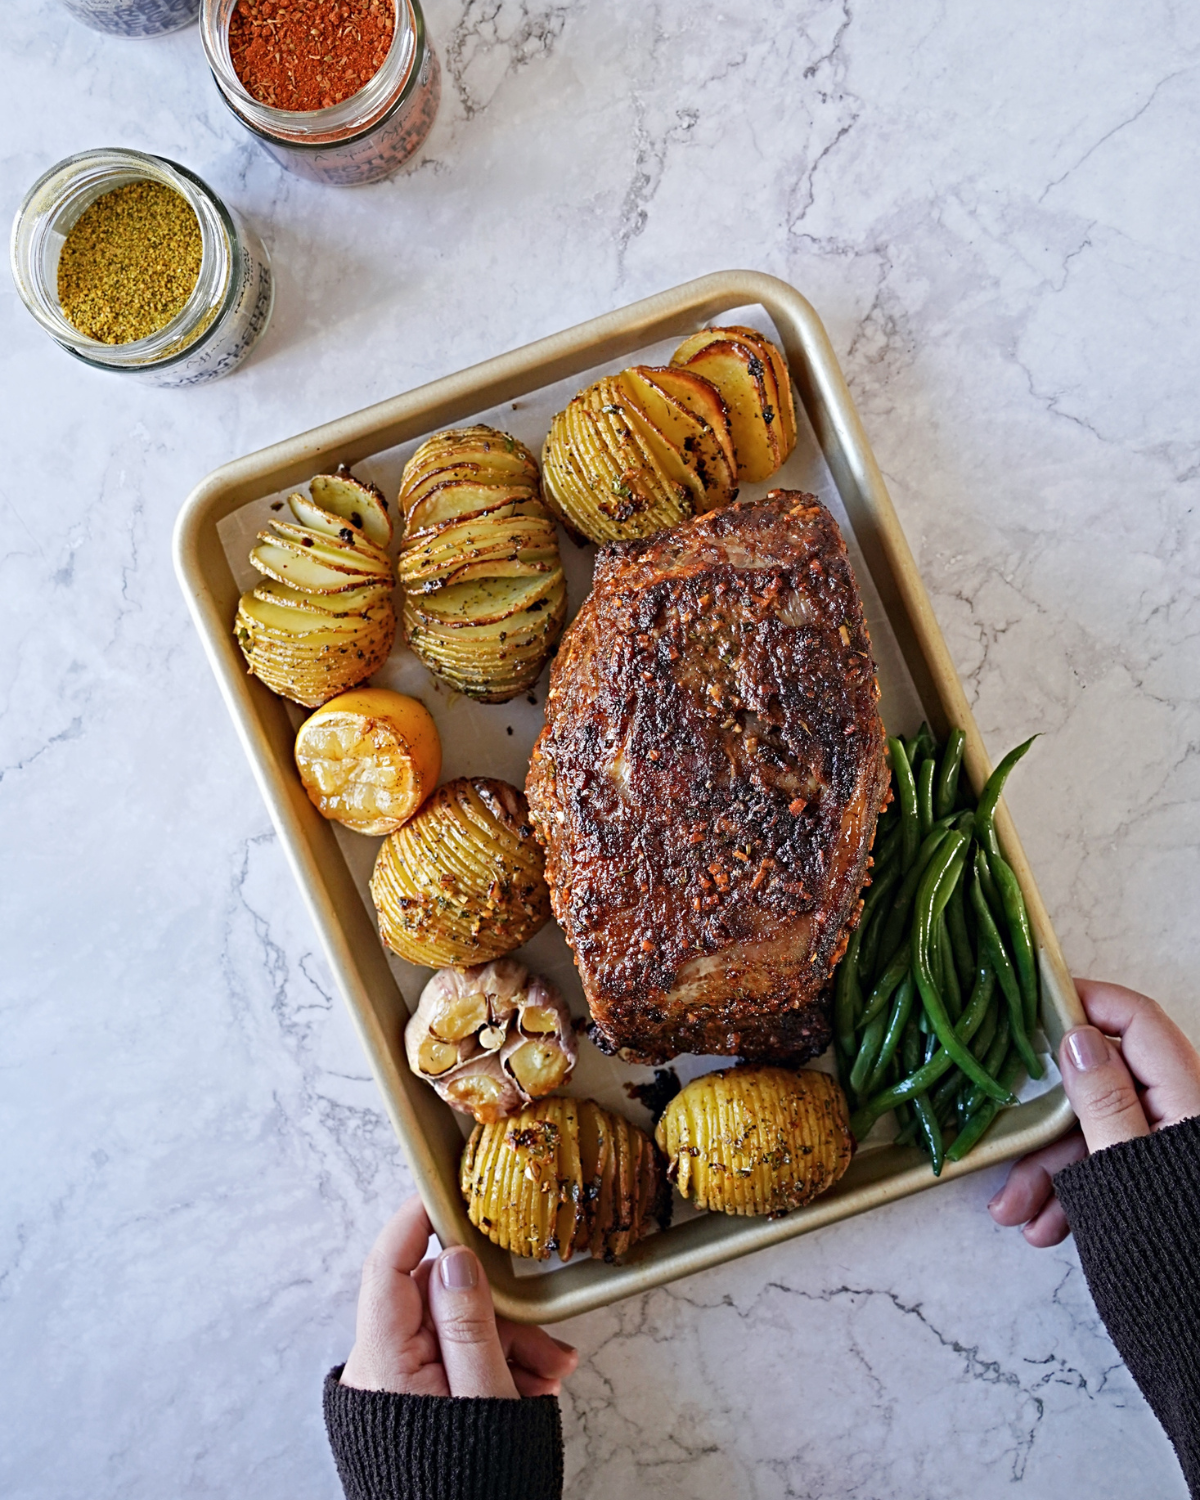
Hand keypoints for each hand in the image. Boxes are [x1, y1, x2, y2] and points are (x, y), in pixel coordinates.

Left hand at [340, 1196, 577, 1398]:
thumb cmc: (469, 1481)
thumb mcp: (484, 1395)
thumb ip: (468, 1322)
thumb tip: (453, 1258)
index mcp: (384, 1364)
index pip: (386, 1268)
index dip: (414, 1222)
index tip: (442, 1191)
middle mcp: (379, 1372)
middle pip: (434, 1300)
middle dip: (496, 1308)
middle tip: (544, 1333)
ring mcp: (396, 1389)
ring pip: (453, 1331)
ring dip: (507, 1341)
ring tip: (551, 1373)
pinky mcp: (413, 1404)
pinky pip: (453, 1361)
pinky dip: (496, 1365)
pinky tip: (534, 1383)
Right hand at [988, 979, 1199, 1246]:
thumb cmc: (1179, 1251)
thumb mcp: (1127, 1170)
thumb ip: (1104, 1099)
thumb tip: (1078, 1035)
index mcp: (1185, 1098)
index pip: (1136, 1020)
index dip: (1088, 1003)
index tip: (1035, 1005)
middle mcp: (1177, 1116)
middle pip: (1102, 1087)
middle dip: (1046, 1121)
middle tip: (1004, 1142)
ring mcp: (1165, 1153)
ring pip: (1097, 1135)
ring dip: (1050, 1170)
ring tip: (1017, 1216)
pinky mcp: (1157, 1187)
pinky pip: (1108, 1171)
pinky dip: (1074, 1195)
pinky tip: (1046, 1228)